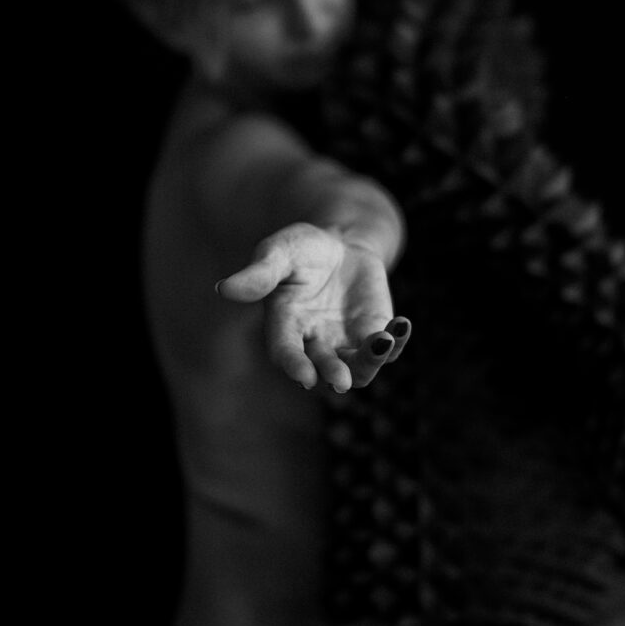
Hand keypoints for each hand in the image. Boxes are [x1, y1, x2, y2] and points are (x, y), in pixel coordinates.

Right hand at [215, 222, 410, 391]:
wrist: (341, 245)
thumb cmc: (301, 248)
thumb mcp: (280, 252)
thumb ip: (259, 273)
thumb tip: (223, 289)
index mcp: (285, 325)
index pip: (286, 351)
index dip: (294, 365)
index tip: (304, 376)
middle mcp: (315, 342)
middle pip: (324, 368)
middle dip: (332, 374)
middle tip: (340, 380)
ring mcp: (347, 342)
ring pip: (359, 368)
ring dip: (371, 362)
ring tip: (382, 341)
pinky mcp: (375, 333)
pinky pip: (388, 347)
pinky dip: (397, 341)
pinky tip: (402, 325)